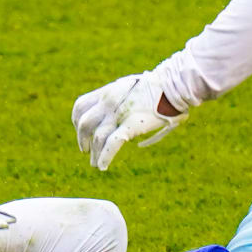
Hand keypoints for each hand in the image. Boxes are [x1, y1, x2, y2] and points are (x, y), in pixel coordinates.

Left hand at [71, 71, 187, 170]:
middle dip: (81, 139)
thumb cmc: (158, 87)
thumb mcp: (130, 87)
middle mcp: (109, 102)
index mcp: (108, 91)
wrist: (174, 85)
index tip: (80, 130)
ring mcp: (119, 113)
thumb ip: (120, 99)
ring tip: (95, 164)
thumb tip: (118, 115)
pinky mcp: (132, 124)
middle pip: (84, 123)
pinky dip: (105, 156)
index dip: (77, 121)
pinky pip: (112, 143)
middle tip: (85, 150)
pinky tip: (102, 166)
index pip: (80, 106)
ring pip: (97, 137)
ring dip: (94, 153)